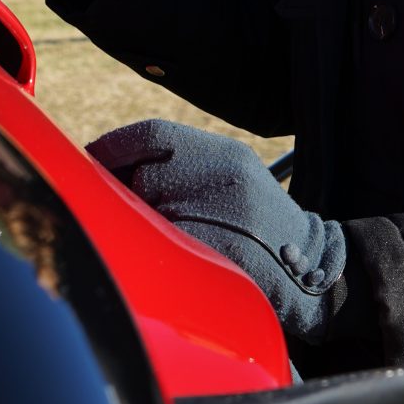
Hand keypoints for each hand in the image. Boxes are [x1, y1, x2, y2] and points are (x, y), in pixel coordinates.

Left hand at [88, 118, 345, 345]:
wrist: (316, 270)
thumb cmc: (259, 229)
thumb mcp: (233, 179)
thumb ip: (184, 168)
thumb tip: (110, 171)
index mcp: (225, 153)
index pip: (154, 133)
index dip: (113, 146)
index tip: (88, 160)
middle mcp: (227, 174)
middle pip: (146, 177)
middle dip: (133, 198)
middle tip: (137, 217)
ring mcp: (229, 212)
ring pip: (154, 214)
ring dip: (148, 230)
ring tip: (169, 243)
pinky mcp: (227, 251)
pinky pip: (172, 248)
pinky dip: (164, 256)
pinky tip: (177, 262)